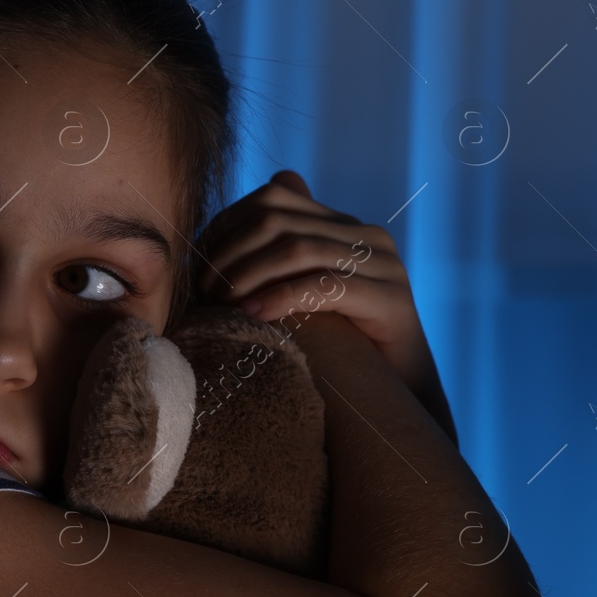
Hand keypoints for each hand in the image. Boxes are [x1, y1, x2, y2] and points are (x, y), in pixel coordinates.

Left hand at [193, 170, 457, 446]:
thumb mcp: (297, 296)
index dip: (226, 228)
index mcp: (343, 225)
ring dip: (249, 275)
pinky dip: (283, 297)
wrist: (397, 397)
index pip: (272, 200)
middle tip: (204, 291)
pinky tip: (255, 315)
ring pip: (299, 249)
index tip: (199, 266)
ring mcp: (385, 265)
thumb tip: (220, 240)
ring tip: (222, 304)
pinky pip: (326, 286)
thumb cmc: (338, 348)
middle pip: (279, 221)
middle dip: (231, 254)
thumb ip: (272, 260)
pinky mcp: (392, 300)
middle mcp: (368, 236)